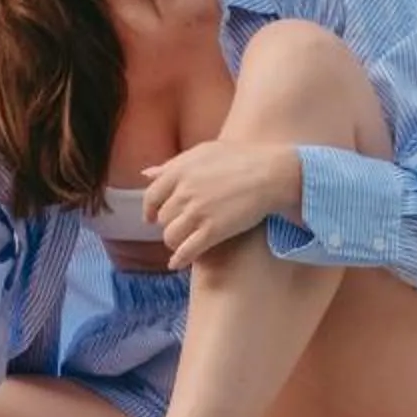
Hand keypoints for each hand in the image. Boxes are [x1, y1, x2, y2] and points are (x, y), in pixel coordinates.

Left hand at [140, 140, 300, 269]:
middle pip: (162, 219)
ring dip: (174, 242)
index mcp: (179, 171)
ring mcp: (197, 213)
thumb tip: (146, 174)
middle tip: (179, 227)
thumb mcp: (203, 152)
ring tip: (183, 243)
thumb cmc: (241, 158)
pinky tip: (178, 264)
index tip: (151, 218)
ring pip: (170, 236)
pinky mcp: (212, 231)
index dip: (150, 210)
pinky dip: (179, 260)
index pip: (151, 197)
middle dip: (169, 224)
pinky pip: (186, 251)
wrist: (271, 173)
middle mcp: (183, 192)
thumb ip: (172, 165)